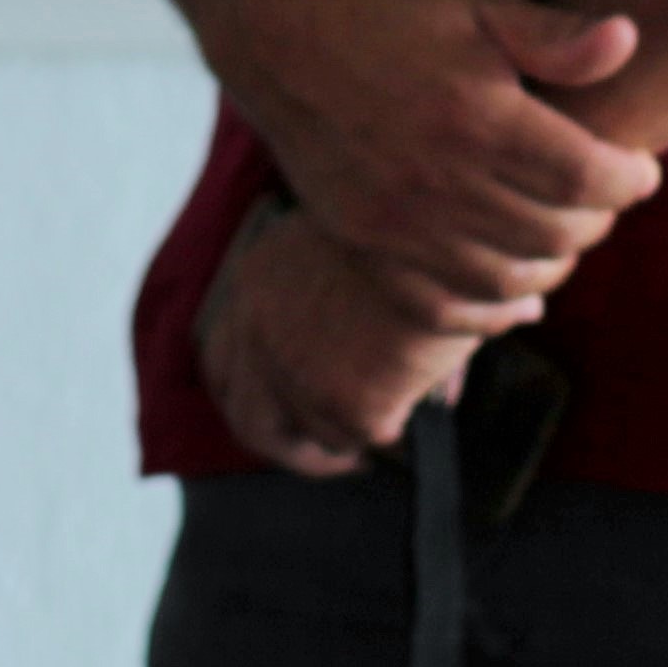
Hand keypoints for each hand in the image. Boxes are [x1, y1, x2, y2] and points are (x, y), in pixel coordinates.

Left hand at [196, 208, 476, 476]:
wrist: (446, 211)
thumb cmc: (414, 212)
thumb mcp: (355, 241)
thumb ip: (347, 298)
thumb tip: (373, 348)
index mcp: (254, 281)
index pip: (221, 360)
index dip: (251, 394)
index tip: (280, 410)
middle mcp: (259, 332)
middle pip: (250, 420)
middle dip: (290, 448)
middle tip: (329, 455)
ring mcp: (297, 372)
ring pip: (316, 433)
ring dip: (350, 436)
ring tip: (390, 423)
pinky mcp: (348, 402)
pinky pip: (364, 437)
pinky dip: (391, 428)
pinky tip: (416, 411)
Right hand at [210, 0, 660, 329]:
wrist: (281, 34)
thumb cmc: (391, 11)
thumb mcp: (478, 3)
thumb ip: (554, 34)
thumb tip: (629, 37)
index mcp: (477, 115)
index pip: (587, 177)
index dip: (631, 180)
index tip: (642, 168)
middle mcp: (439, 178)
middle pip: (555, 234)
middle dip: (598, 221)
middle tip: (606, 198)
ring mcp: (397, 221)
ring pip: (505, 279)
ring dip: (552, 266)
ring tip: (566, 237)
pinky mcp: (364, 243)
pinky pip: (440, 306)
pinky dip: (489, 313)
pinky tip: (519, 300)